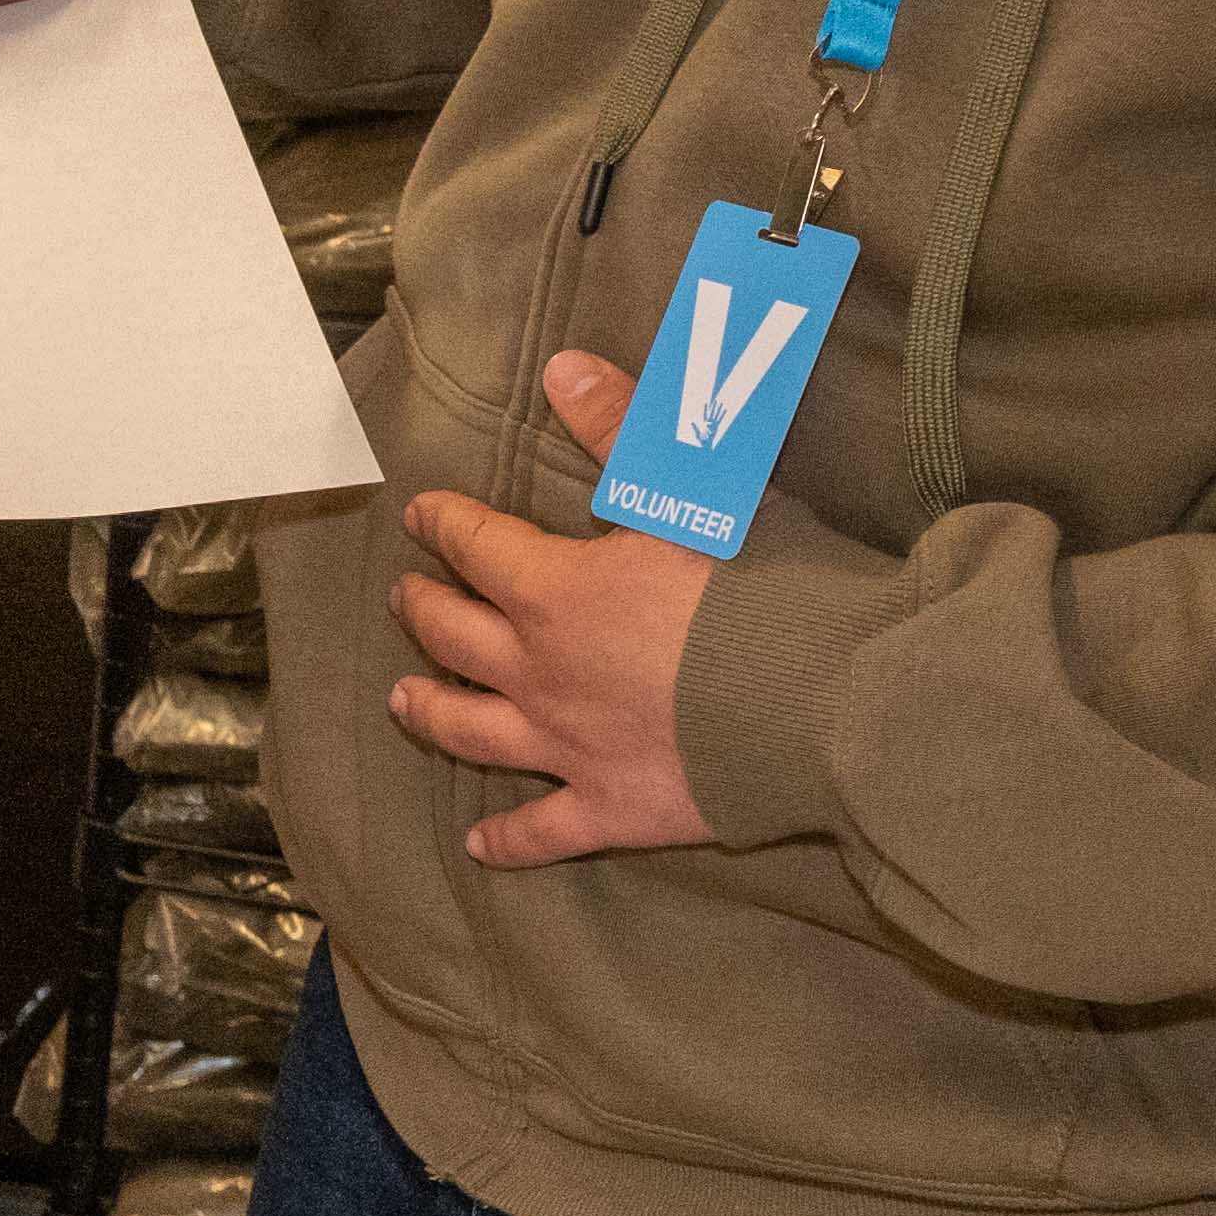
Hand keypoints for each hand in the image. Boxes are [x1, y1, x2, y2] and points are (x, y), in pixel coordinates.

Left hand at [388, 351, 719, 865]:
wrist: (814, 703)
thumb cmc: (760, 587)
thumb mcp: (693, 488)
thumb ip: (624, 426)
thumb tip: (561, 367)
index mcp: (557, 590)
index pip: (479, 547)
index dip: (446, 525)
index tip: (422, 514)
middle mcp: (541, 671)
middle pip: (456, 638)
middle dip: (424, 610)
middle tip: (405, 597)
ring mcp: (567, 747)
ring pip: (472, 731)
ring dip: (431, 712)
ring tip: (401, 700)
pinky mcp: (609, 809)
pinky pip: (542, 831)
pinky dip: (508, 842)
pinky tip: (479, 849)